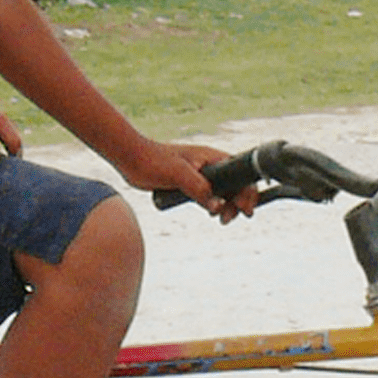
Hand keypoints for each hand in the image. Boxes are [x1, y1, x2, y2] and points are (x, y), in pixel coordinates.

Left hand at [118, 141, 256, 222]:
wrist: (130, 159)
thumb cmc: (153, 161)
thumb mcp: (178, 174)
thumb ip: (199, 189)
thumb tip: (217, 207)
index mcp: (213, 158)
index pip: (240, 174)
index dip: (247, 192)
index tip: (244, 209)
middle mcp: (210, 165)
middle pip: (235, 186)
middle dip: (238, 203)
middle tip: (228, 218)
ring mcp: (201, 175)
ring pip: (222, 193)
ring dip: (226, 206)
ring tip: (221, 219)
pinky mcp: (190, 184)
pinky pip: (208, 196)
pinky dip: (213, 205)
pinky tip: (210, 213)